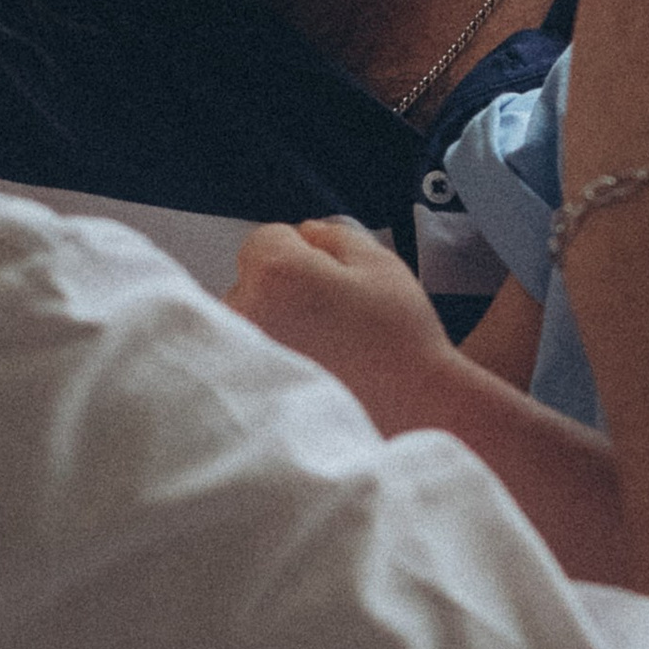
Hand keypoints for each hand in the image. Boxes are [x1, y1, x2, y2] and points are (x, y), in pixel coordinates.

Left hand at [231, 219, 458, 432]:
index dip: (304, 254)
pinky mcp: (240, 392)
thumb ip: (331, 234)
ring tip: (321, 354)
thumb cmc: (399, 342)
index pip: (267, 239)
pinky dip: (266, 365)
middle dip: (282, 291)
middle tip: (330, 321)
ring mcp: (237, 356)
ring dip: (271, 328)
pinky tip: (307, 376)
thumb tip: (304, 234)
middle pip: (249, 281)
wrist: (412, 414)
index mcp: (277, 272)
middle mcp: (245, 312)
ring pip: (243, 322)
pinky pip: (241, 362)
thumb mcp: (379, 264)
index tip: (330, 282)